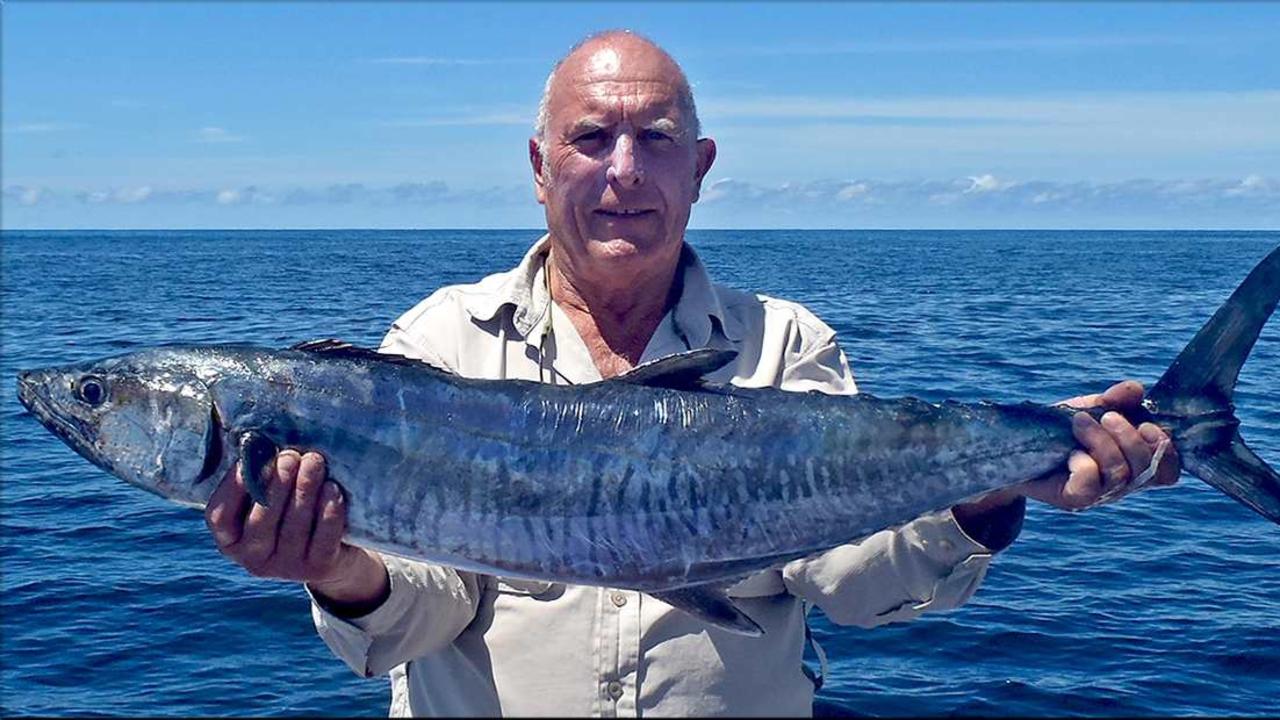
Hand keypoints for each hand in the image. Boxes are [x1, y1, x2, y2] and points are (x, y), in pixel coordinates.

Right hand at [204, 450, 388, 611]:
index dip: (232, 488)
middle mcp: (253, 559)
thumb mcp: (271, 495)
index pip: (219, 516)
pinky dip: (329, 512)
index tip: (247, 460)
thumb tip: (261, 441)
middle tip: (290, 456)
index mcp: (231, 539)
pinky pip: (323, 539)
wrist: (335, 549)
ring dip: (305, 490)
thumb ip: (260, 476)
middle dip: (277, 484)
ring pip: (293, 528)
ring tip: (314, 462)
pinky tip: (332, 489)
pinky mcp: (317, 569)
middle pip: (260, 521)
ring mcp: (285, 568)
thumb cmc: (292, 508)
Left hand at [953, 380, 1180, 547]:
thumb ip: (1114, 400)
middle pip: (1148, 469)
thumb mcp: (1090, 409)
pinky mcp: (1073, 499)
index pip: (1169, 472)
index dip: (1168, 451)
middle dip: (1129, 437)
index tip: (1146, 424)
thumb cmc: (1061, 431)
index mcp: (1133, 464)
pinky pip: (1089, 485)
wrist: (1018, 449)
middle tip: (1107, 416)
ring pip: (1119, 473)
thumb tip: (1134, 388)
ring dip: (1102, 441)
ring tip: (1080, 421)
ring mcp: (1099, 495)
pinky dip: (1084, 464)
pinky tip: (1070, 452)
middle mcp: (1122, 484)